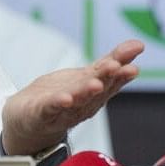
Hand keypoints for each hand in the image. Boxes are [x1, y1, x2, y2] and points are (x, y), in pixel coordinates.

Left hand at [2, 39, 142, 154]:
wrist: (27, 120)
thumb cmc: (59, 97)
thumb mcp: (86, 76)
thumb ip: (110, 62)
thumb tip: (137, 45)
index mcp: (94, 93)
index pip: (110, 80)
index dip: (122, 73)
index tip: (133, 65)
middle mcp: (82, 103)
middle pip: (96, 90)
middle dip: (107, 78)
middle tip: (116, 67)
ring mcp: (62, 110)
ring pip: (76, 100)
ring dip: (86, 92)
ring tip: (95, 84)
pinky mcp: (41, 113)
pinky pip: (50, 108)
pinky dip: (58, 103)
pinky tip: (65, 99)